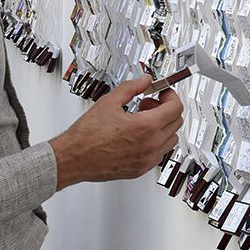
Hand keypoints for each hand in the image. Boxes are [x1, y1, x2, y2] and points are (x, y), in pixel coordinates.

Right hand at [49, 74, 183, 188]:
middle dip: (165, 108)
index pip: (176, 107)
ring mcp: (147, 159)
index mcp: (146, 127)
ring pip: (171, 139)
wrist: (73, 158)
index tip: (162, 92)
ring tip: (142, 120)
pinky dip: (156, 141)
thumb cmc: (86, 135)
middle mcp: (151, 145)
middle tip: (148, 104)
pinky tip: (138, 135)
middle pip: (176, 122)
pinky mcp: (141, 169)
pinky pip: (160, 153)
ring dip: (162, 126)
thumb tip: (145, 80)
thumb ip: (132, 87)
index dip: (170, 96)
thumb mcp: (110, 101)